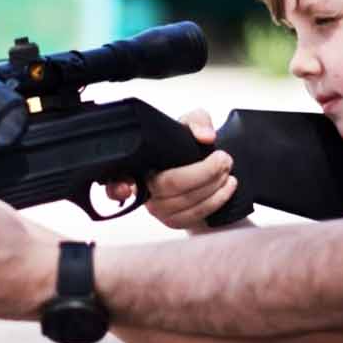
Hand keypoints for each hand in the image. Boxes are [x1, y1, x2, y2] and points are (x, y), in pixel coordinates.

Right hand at [106, 109, 237, 230]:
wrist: (198, 165)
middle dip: (203, 171)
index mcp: (137, 165)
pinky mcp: (173, 221)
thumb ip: (197, 121)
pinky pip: (195, 214)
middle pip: (169, 185)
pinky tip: (227, 187)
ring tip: (227, 169)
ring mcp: (157, 208)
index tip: (128, 187)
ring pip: (186, 201)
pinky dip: (216, 200)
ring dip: (214, 185)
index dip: (117, 187)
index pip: (114, 180)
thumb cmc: (183, 146)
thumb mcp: (189, 124)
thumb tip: (205, 136)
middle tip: (222, 158)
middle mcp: (143, 189)